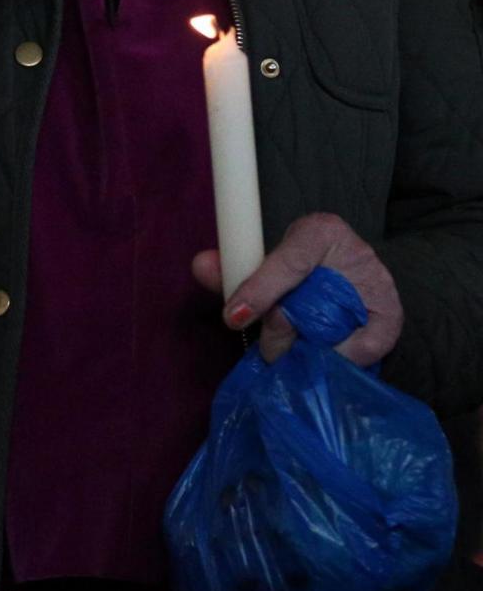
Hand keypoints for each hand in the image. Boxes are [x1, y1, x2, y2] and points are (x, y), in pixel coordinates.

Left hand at [192, 212, 402, 367]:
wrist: (355, 275)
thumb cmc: (303, 266)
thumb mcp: (271, 260)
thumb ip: (235, 267)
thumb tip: (200, 266)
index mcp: (318, 230)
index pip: (289, 260)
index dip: (260, 289)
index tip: (232, 317)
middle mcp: (354, 253)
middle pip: (310, 302)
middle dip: (279, 331)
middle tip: (267, 347)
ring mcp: (377, 285)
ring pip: (333, 330)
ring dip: (305, 350)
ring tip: (290, 355)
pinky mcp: (391, 317)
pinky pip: (360, 351)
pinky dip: (335, 360)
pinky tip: (320, 359)